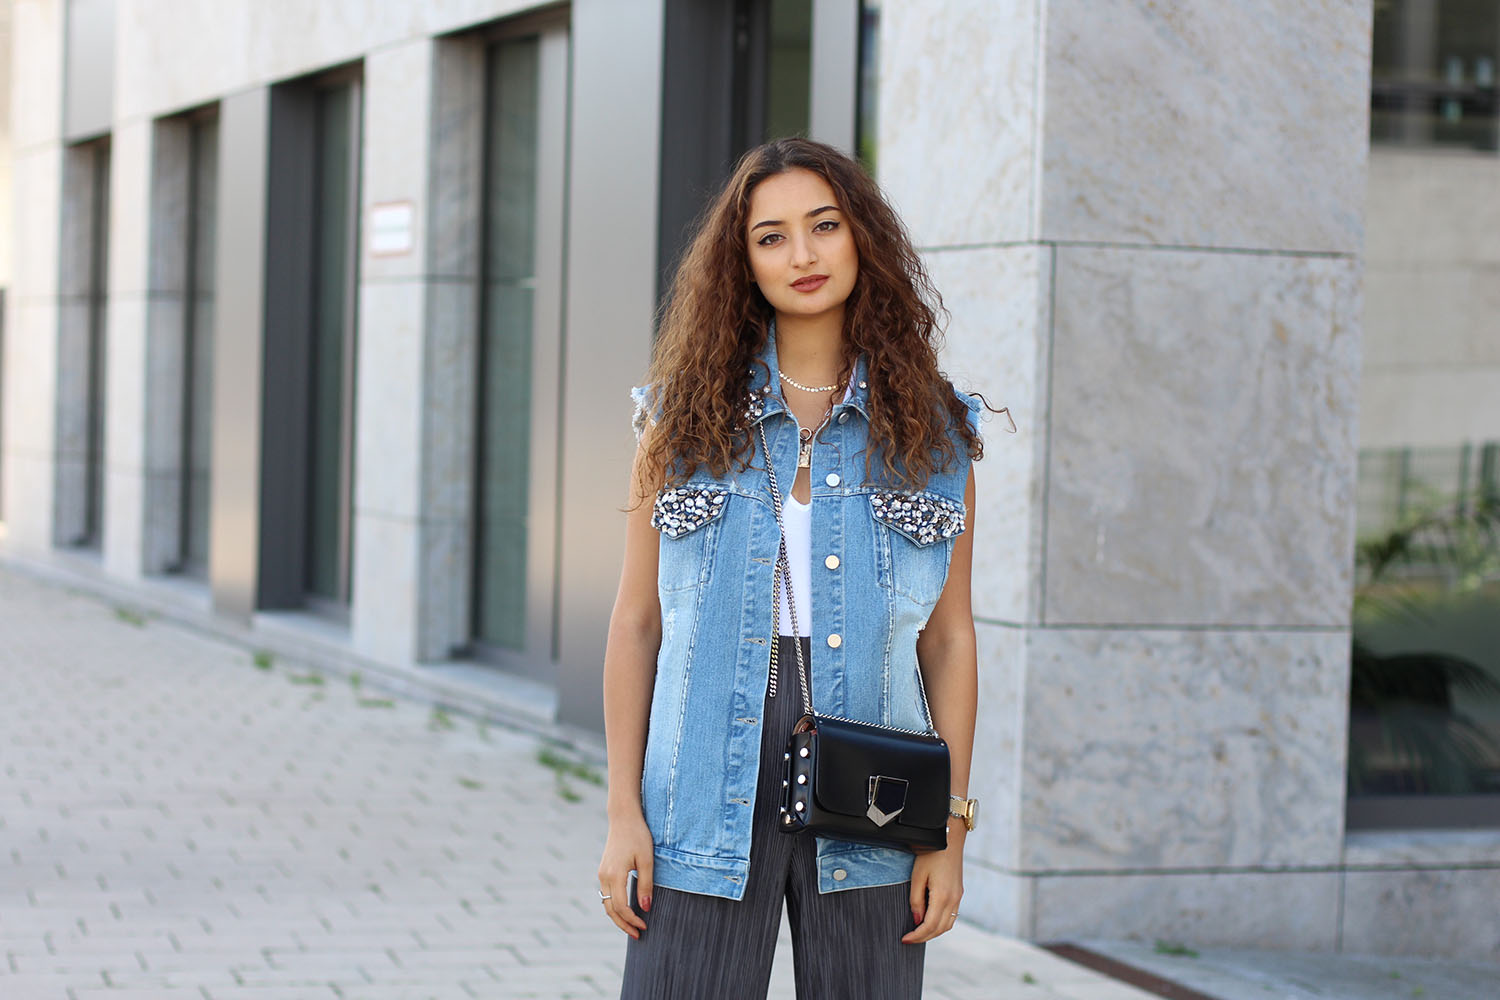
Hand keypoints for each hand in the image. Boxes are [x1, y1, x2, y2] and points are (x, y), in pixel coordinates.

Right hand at [598, 812, 653, 938]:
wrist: (623, 818)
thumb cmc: (638, 836)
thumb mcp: (647, 860)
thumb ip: (646, 885)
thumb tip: (646, 909)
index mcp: (614, 875)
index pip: (621, 907)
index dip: (632, 920)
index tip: (644, 927)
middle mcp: (604, 876)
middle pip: (610, 910)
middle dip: (624, 924)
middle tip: (638, 935)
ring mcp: (602, 873)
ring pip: (607, 903)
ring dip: (618, 917)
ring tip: (632, 926)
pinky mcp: (604, 871)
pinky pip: (607, 894)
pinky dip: (615, 906)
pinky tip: (626, 910)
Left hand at [902, 841, 963, 943]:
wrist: (949, 839)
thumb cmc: (931, 854)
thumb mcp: (917, 876)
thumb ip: (916, 900)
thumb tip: (917, 920)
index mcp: (942, 896)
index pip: (929, 926)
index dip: (917, 936)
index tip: (905, 939)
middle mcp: (953, 899)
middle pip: (940, 929)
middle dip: (924, 937)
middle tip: (909, 939)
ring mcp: (958, 897)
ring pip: (948, 925)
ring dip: (933, 932)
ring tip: (918, 933)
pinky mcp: (959, 893)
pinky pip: (952, 916)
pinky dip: (941, 923)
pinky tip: (930, 921)